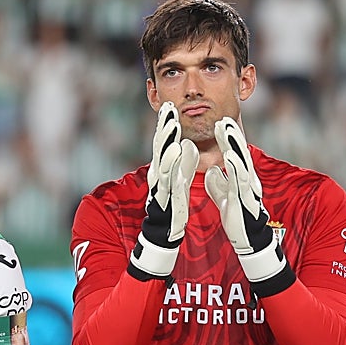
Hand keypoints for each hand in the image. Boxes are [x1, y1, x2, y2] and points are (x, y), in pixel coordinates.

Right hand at [128, 101, 197, 280]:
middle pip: (161, 151)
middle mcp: (159, 179)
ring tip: (172, 128)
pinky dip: (175, 171)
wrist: (161, 238)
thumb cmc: (170, 209)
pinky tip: (178, 158)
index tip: (169, 106)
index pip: (164, 146)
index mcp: (164, 173)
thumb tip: (186, 144)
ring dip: (167, 146)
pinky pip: (171, 185)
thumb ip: (181, 163)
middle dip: (164, 129)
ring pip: (164, 165)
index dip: (166, 126)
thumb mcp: (177, 182)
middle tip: (168, 108)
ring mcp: (161, 191)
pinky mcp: (166, 205)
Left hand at [205, 117, 294, 295]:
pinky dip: (235, 166)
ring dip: (234, 143)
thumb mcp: (225, 196)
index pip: (233, 153)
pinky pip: (240, 180)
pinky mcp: (246, 199)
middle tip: (225, 116)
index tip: (219, 121)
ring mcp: (247, 188)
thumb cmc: (237, 217)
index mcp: (239, 178)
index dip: (227, 138)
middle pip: (239, 152)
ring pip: (241, 161)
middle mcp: (246, 179)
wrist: (249, 239)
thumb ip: (219, 183)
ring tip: (226, 128)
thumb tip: (212, 172)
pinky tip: (229, 155)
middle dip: (232, 134)